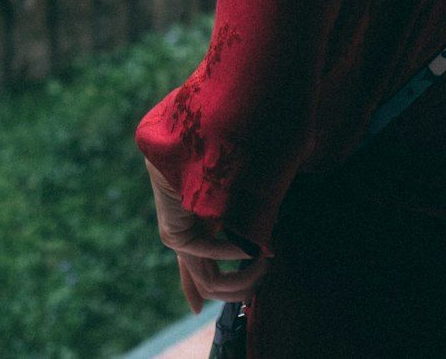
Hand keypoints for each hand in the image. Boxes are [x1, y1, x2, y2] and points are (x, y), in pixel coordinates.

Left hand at [144, 159, 270, 312]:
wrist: (193, 137)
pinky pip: (207, 254)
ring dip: (243, 276)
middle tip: (265, 276)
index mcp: (195, 231)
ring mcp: (177, 240)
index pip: (197, 272)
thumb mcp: (236, 199)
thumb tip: (270, 251)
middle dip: (242, 288)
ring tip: (266, 261)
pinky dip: (235, 251)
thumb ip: (247, 224)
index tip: (205, 308)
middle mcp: (184, 240)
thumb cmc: (220, 161)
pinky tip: (253, 244)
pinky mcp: (174, 234)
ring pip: (210, 282)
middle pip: (212, 286)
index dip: (201, 292)